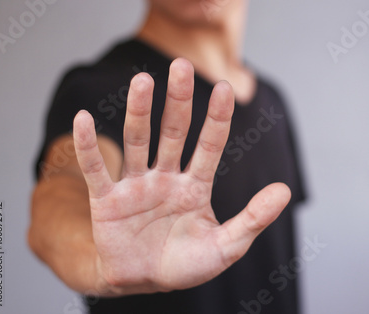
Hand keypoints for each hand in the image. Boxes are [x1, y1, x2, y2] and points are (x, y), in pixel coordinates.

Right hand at [73, 58, 290, 294]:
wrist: (144, 283)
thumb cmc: (186, 264)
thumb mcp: (226, 247)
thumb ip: (253, 219)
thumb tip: (285, 190)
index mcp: (196, 186)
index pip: (210, 145)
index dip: (217, 118)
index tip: (226, 88)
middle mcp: (166, 178)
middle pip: (173, 132)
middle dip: (178, 101)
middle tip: (181, 67)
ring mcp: (136, 186)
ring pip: (138, 142)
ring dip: (139, 112)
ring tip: (142, 81)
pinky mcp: (107, 201)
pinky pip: (97, 170)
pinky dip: (88, 147)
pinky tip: (83, 119)